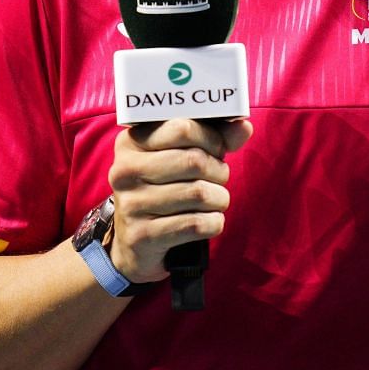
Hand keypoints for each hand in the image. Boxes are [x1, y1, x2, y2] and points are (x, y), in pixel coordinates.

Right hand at [106, 117, 254, 281]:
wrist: (135, 243)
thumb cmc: (165, 189)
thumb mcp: (182, 157)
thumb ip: (214, 138)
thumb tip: (244, 127)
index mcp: (131, 143)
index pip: (183, 128)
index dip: (212, 139)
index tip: (217, 150)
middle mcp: (124, 171)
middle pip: (194, 161)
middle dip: (219, 172)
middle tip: (218, 180)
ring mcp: (130, 204)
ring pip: (198, 193)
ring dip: (219, 199)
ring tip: (215, 201)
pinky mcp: (142, 236)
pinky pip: (196, 225)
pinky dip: (214, 223)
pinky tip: (209, 222)